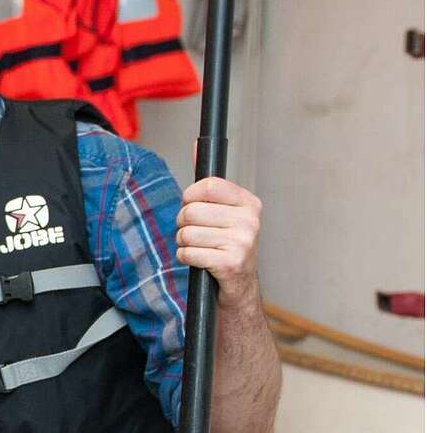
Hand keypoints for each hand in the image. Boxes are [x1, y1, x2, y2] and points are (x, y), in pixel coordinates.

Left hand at [175, 176, 262, 307]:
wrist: (239, 286)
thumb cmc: (226, 245)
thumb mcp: (223, 211)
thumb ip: (208, 183)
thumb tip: (196, 146)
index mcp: (249, 203)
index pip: (207, 186)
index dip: (190, 197)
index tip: (192, 206)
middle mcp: (250, 221)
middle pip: (191, 211)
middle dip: (183, 224)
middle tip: (195, 233)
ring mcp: (243, 242)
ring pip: (186, 233)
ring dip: (183, 243)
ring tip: (199, 248)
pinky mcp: (231, 263)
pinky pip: (188, 253)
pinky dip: (186, 258)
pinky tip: (199, 261)